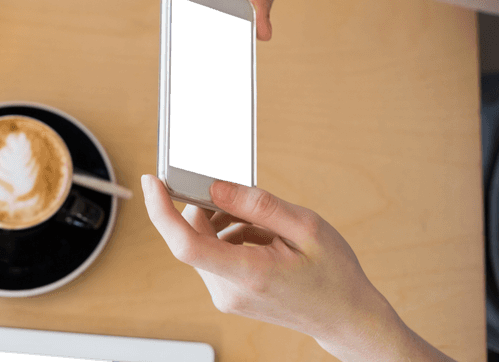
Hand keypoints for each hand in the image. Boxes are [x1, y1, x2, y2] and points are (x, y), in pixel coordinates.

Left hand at [140, 175, 436, 361]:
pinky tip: (263, 238)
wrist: (346, 317)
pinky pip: (214, 254)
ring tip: (267, 227)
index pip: (186, 244)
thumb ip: (256, 205)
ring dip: (225, 223)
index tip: (152, 181)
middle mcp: (228, 291)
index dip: (162, 210)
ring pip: (203, 243)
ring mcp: (226, 297)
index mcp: (249, 274)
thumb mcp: (305, 227)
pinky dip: (230, 237)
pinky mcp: (227, 295)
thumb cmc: (333, 274)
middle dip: (210, 208)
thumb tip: (214, 186)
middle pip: (194, 236)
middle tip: (245, 199)